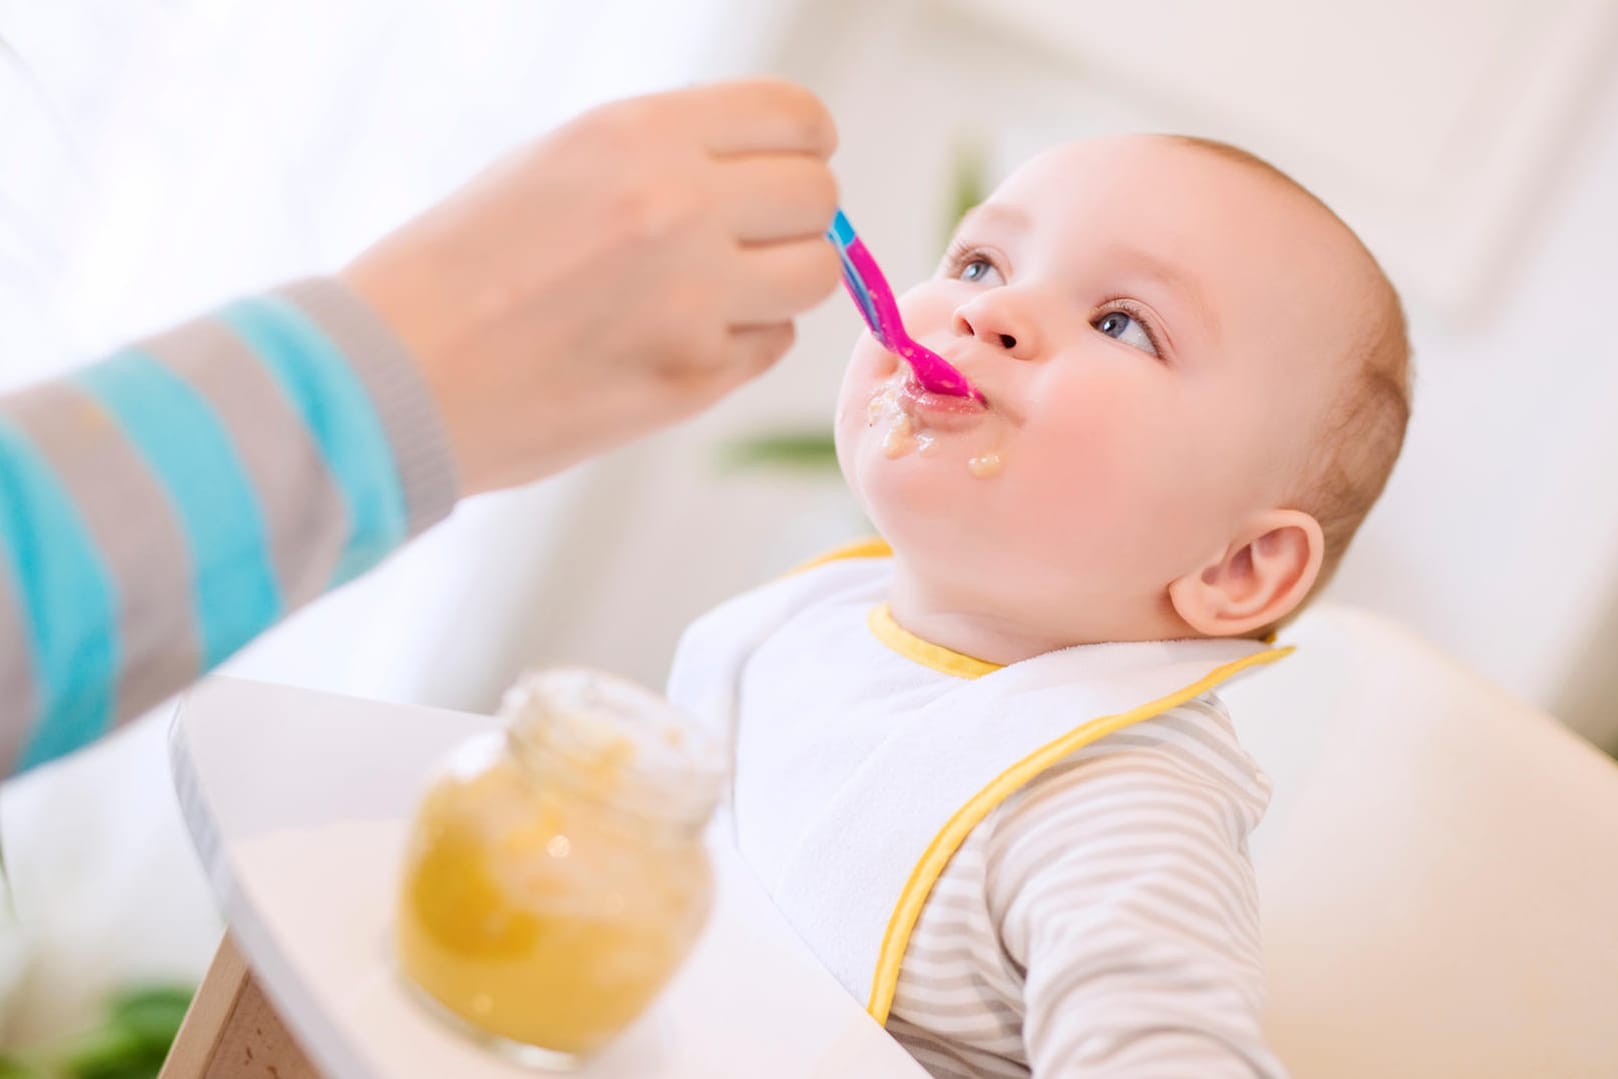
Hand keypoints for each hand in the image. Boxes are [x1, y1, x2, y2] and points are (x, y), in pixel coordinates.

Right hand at [342, 78, 840, 494]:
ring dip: (780, 283)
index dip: (804, 145)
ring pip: (815, 276)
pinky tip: (673, 342)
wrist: (391, 377)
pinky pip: (769, 346)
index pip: (795, 118)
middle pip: (819, 197)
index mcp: (639, 134)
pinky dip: (739, 344)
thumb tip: (761, 169)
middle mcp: (678, 206)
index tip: (792, 166)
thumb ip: (665, 156)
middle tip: (749, 241)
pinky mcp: (693, 379)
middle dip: (795, 217)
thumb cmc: (457, 267)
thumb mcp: (556, 163)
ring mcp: (693, 299)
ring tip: (715, 295)